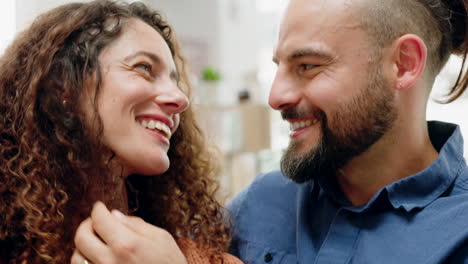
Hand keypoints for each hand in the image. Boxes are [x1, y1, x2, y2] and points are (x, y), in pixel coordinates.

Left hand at [71, 201, 187, 263]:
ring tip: (95, 241)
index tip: (100, 207)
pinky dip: (86, 261)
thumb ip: (136, 224)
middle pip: (81, 238)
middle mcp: (109, 261)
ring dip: (83, 245)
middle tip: (95, 221)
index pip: (100, 220)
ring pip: (77, 258)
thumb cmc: (171, 263)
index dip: (98, 209)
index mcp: (126, 244)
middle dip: (86, 225)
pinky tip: (96, 257)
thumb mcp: (161, 238)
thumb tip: (114, 215)